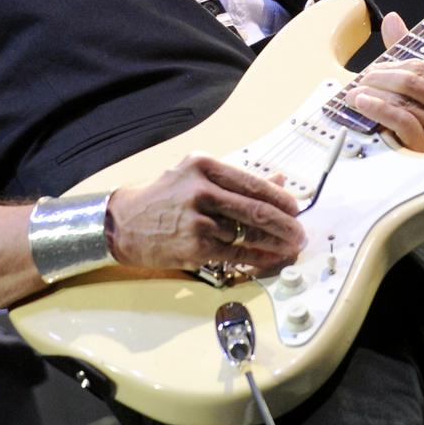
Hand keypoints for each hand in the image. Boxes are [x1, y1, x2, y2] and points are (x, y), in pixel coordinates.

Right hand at [105, 154, 306, 271]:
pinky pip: (236, 254)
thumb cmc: (163, 197)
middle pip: (257, 210)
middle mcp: (202, 191)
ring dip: (275, 243)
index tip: (295, 207)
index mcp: (205, 166)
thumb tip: (279, 180)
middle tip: (300, 232)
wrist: (123, 223)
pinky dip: (257, 258)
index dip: (281, 198)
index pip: (254, 183)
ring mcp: (198, 220)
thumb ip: (237, 179)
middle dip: (286, 224)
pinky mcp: (195, 247)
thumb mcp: (195, 175)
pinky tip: (269, 258)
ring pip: (249, 234)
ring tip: (290, 246)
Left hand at [345, 12, 423, 153]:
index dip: (390, 66)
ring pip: (403, 100)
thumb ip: (410, 51)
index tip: (371, 71)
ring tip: (354, 95)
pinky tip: (362, 105)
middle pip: (410, 80)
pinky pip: (400, 119)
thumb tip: (391, 18)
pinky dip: (377, 109)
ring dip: (372, 95)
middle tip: (358, 82)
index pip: (419, 65)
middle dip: (378, 79)